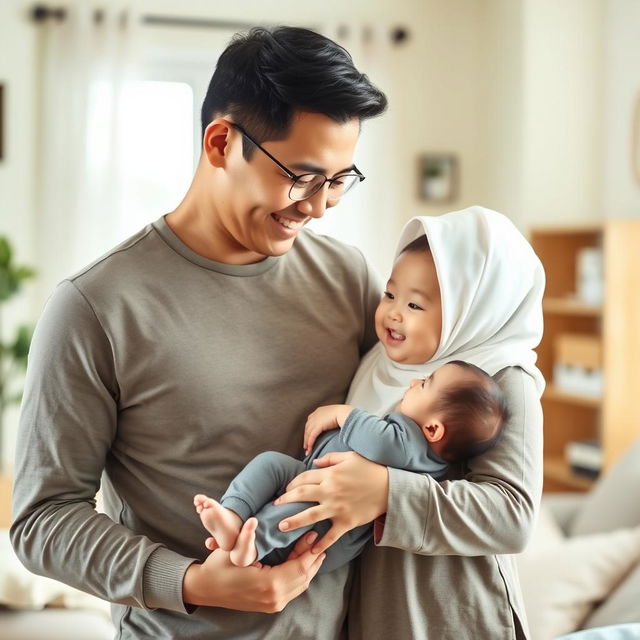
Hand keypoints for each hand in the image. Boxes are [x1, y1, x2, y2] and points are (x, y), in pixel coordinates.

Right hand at [182, 531, 324, 611]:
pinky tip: (302, 562)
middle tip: (319, 539)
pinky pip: (293, 589)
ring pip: (301, 585)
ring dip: (309, 567)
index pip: (300, 567)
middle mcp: (274, 598)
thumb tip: (253, 520)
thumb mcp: (232, 550)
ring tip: (315, 549)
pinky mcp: (270, 605)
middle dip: (313, 558)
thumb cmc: (218, 567)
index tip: (314, 533)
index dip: (309, 550)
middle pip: (304, 577)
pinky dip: (300, 575)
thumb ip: (246, 536)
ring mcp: (272, 604)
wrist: (205, 589)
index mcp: (268, 584)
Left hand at [274, 451, 388, 553]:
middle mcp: (330, 491)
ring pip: (310, 516)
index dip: (292, 483)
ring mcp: (337, 508)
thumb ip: (329, 459)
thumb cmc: (370, 469)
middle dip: (285, 500)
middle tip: (274, 506)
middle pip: (301, 495)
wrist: (390, 487)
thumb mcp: (349, 457)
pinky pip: (331, 535)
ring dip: (294, 521)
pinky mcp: (346, 522)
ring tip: (280, 526)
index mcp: (330, 475)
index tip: (286, 488)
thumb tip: (313, 462)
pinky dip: (321, 544)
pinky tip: (312, 550)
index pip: (304, 478)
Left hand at [304, 405, 351, 454]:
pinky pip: (312, 436)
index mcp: (319, 411)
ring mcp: (315, 420)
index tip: (308, 437)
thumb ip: (329, 420)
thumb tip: (330, 426)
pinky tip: (310, 449)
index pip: (310, 422)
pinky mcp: (318, 426)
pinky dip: (310, 443)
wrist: (345, 413)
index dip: (309, 430)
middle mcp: (315, 414)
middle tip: (306, 446)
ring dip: (307, 443)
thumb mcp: (334, 415)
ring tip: (307, 451)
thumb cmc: (344, 414)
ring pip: (308, 433)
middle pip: (307, 428)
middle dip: (306, 438)